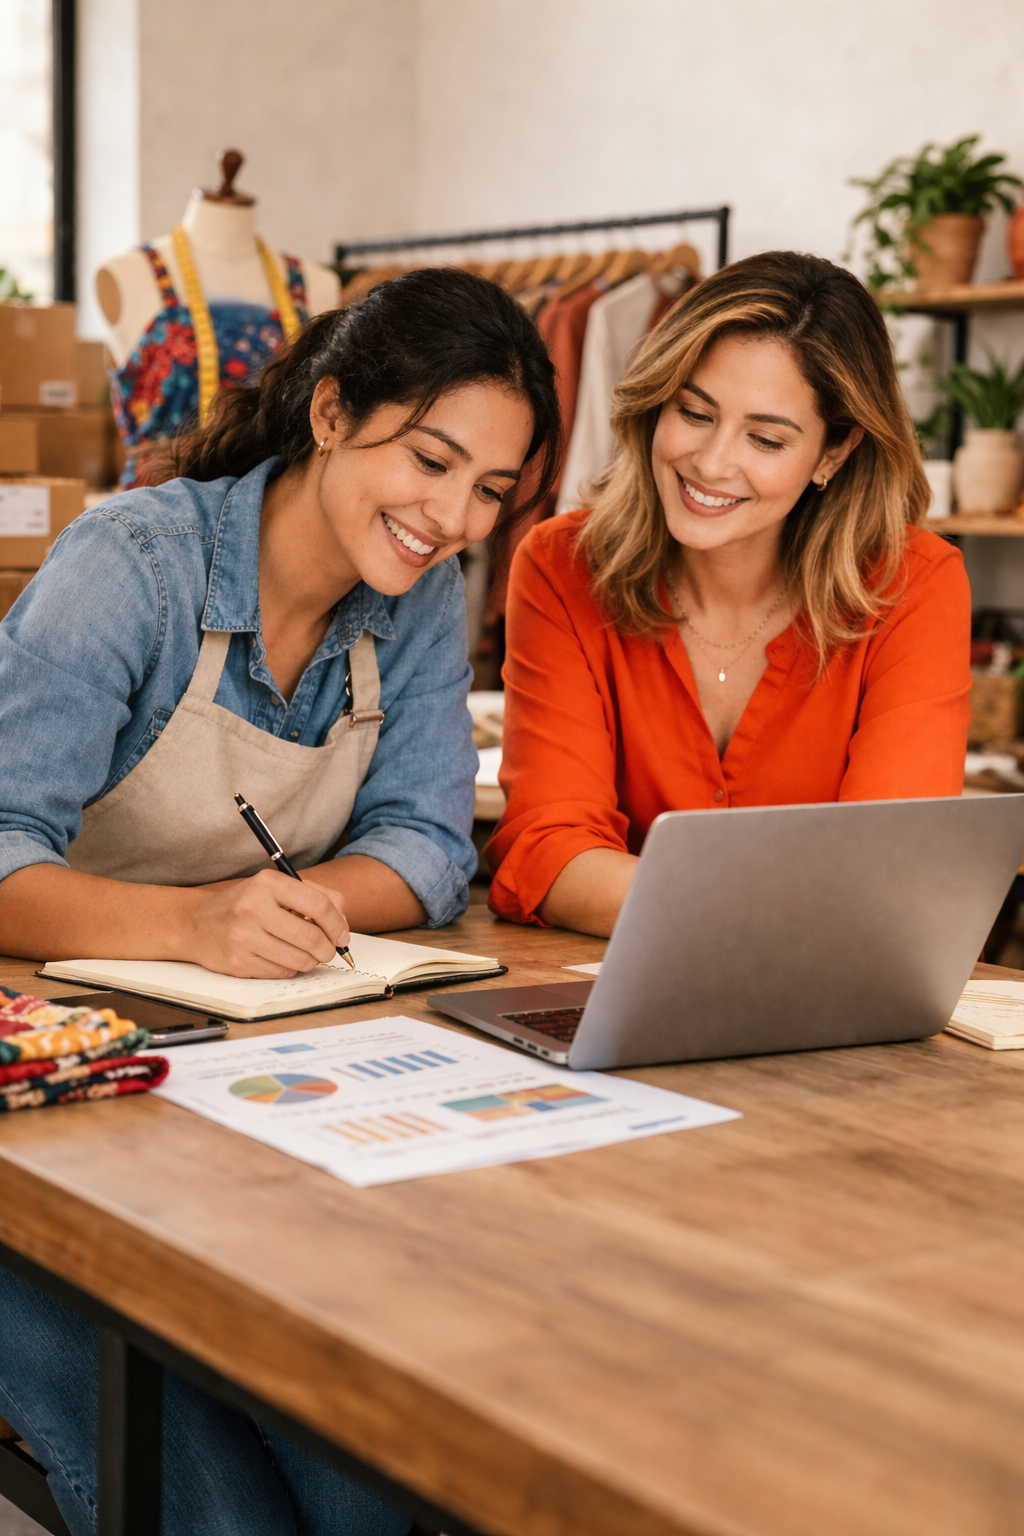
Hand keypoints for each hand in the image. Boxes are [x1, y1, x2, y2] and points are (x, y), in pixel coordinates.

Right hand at [180, 869, 349, 977]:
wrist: (196, 924)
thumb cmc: (245, 905)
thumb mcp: (275, 889)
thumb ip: (315, 896)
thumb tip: (343, 924)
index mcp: (267, 884)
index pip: (318, 905)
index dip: (338, 925)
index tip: (342, 936)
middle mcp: (253, 907)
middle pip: (311, 937)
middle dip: (327, 949)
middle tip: (327, 951)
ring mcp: (243, 936)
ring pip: (298, 960)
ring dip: (310, 962)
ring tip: (305, 955)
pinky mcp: (237, 962)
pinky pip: (281, 973)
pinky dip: (289, 970)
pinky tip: (281, 959)